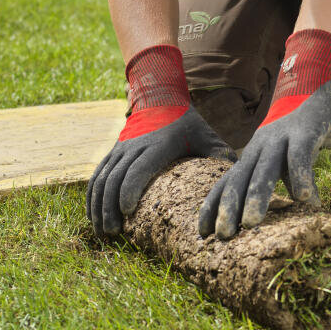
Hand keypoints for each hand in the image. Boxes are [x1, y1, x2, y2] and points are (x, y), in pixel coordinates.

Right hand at [87, 44, 233, 235]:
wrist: (160, 97)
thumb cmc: (188, 122)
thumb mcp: (207, 135)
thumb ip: (221, 155)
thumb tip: (238, 179)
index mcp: (159, 145)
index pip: (139, 169)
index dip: (130, 191)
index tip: (128, 213)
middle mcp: (134, 147)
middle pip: (115, 179)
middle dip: (111, 207)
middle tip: (115, 232)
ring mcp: (120, 149)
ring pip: (102, 179)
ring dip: (98, 206)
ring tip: (104, 230)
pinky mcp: (112, 153)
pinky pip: (96, 176)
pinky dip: (92, 197)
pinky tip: (93, 217)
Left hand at [198, 29, 330, 238]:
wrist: (308, 82)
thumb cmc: (294, 126)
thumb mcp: (281, 151)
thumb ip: (283, 175)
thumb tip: (297, 204)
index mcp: (250, 153)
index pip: (226, 182)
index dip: (214, 206)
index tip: (203, 234)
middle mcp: (260, 147)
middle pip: (240, 179)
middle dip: (229, 208)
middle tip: (223, 236)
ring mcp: (281, 139)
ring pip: (265, 169)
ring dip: (256, 196)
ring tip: (252, 223)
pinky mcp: (304, 132)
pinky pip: (301, 156)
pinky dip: (302, 177)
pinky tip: (305, 199)